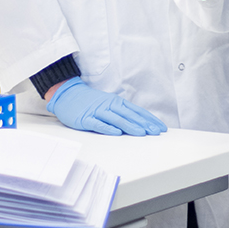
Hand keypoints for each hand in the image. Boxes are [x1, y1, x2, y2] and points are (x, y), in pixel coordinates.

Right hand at [46, 79, 167, 136]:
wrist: (68, 94)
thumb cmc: (90, 101)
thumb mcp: (109, 104)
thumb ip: (122, 113)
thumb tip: (139, 123)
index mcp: (117, 103)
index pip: (137, 111)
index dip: (150, 119)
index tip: (161, 127)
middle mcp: (110, 106)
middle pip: (130, 115)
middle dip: (144, 124)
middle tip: (156, 132)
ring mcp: (98, 111)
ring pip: (117, 119)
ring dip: (130, 126)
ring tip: (141, 133)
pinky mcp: (86, 118)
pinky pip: (98, 123)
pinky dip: (108, 128)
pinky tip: (117, 132)